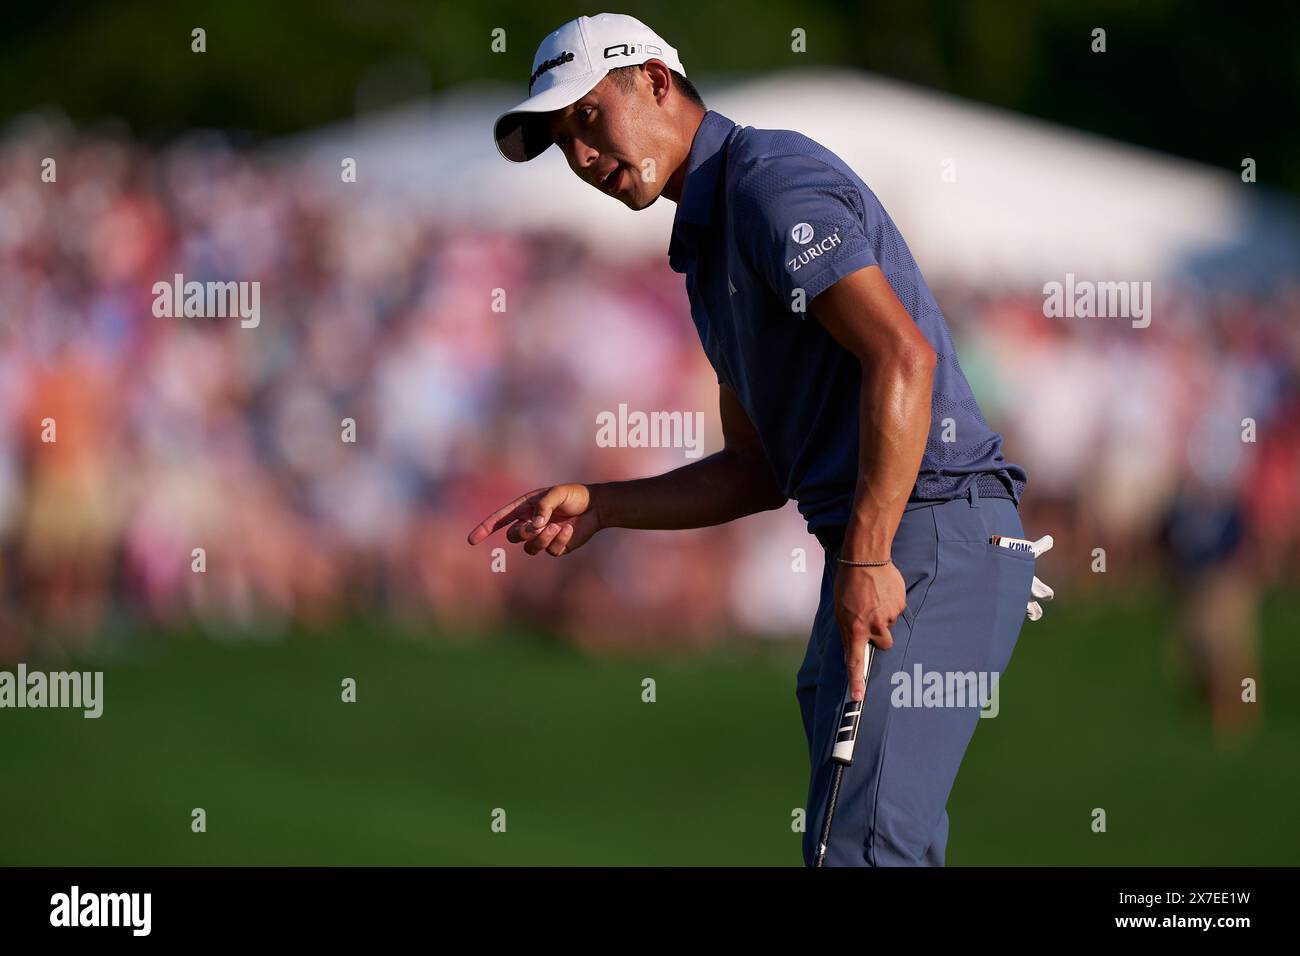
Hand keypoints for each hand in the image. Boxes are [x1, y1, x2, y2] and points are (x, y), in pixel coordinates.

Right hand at [466, 483, 602, 556]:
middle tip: (539, 526)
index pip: (500, 519)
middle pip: (513, 536)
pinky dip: (559, 539)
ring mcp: (542, 537)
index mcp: (525, 508)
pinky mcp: (555, 547)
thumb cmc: (574, 495)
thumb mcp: (557, 493)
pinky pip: (550, 550)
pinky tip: (570, 529)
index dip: (484, 529)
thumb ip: (543, 506)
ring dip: (542, 538)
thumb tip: (534, 526)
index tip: (471, 540)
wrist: (596, 507)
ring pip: (529, 547)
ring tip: (558, 525)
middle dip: (523, 533)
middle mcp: (530, 523)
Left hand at [833, 560, 905, 700]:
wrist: (866, 558)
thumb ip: (848, 631)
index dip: (856, 681)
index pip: (855, 661)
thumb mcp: (840, 610)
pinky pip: (896, 611)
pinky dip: (890, 604)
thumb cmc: (848, 584)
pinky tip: (883, 591)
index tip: (858, 697)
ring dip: (884, 617)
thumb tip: (854, 649)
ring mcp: (889, 616)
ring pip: (889, 626)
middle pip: (884, 644)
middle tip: (870, 618)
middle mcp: (874, 625)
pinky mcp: (900, 605)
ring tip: (874, 599)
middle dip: (880, 636)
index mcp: (855, 628)